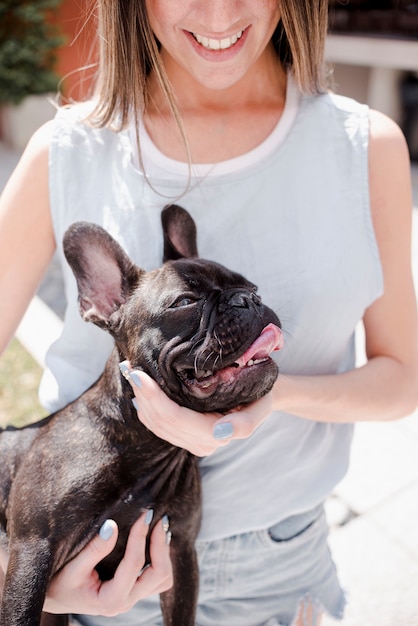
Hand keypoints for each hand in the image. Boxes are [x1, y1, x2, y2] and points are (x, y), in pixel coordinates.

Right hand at [0, 513, 172, 617]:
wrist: (53, 597)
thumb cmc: (58, 583)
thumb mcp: (72, 567)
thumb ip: (94, 549)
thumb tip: (112, 526)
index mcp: (111, 599)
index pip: (134, 565)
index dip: (140, 537)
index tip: (143, 514)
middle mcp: (126, 601)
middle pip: (158, 575)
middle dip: (160, 545)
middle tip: (156, 518)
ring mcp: (131, 598)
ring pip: (163, 579)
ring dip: (163, 553)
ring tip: (158, 527)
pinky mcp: (133, 591)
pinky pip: (156, 578)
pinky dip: (160, 558)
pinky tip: (154, 539)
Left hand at [121, 364, 273, 455]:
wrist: (263, 398)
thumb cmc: (261, 396)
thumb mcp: (261, 407)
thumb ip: (244, 424)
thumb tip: (219, 434)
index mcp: (214, 437)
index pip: (174, 418)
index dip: (153, 398)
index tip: (137, 374)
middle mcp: (200, 444)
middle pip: (160, 421)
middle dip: (142, 394)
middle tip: (129, 366)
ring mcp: (191, 442)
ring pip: (155, 424)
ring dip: (141, 398)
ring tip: (130, 372)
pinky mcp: (185, 435)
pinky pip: (158, 424)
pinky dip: (146, 405)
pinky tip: (140, 388)